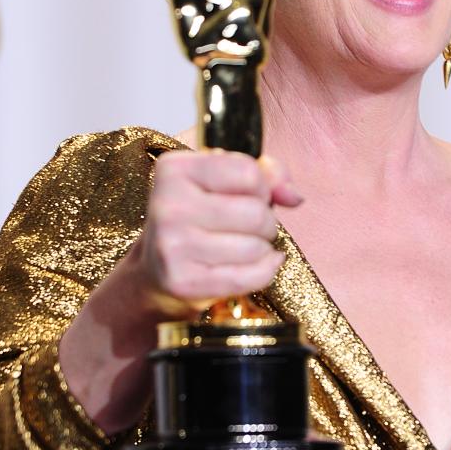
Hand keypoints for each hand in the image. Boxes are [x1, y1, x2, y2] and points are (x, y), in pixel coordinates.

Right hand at [58, 149, 300, 433]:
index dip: (261, 188)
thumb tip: (293, 197)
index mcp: (173, 168)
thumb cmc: (198, 220)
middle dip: (265, 222)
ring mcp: (171, 245)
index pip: (249, 172)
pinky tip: (256, 266)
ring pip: (256, 246)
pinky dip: (264, 272)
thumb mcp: (223, 182)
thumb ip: (267, 174)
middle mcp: (166, 204)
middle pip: (257, 212)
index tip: (246, 197)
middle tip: (245, 228)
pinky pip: (250, 276)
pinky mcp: (182, 281)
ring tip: (242, 247)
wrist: (157, 272)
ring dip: (262, 249)